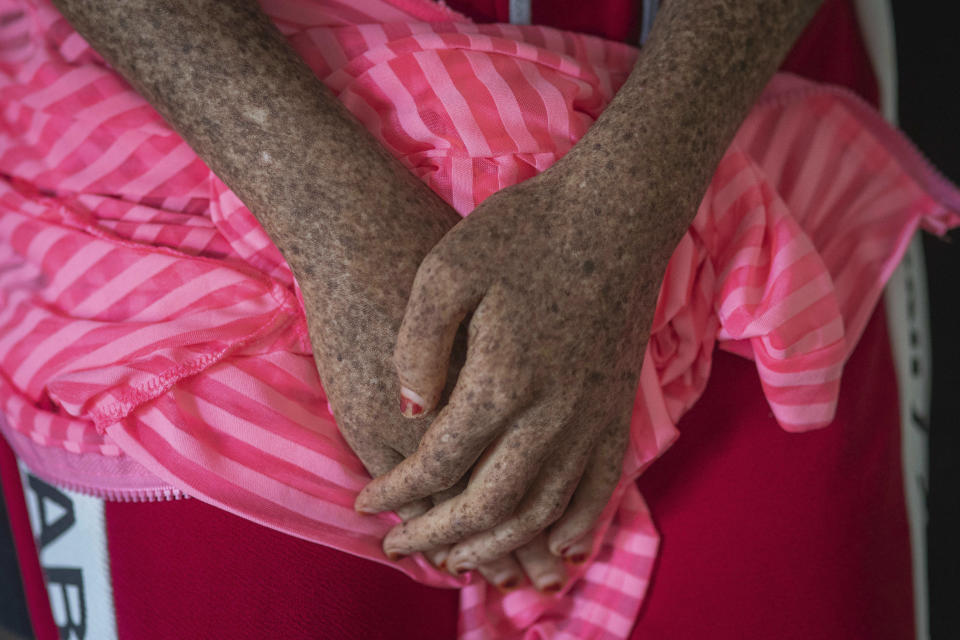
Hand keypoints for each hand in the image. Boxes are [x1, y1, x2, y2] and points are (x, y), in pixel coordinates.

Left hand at [355, 158, 673, 571]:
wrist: (615, 211)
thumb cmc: (524, 230)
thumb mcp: (448, 268)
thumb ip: (419, 344)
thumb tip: (410, 410)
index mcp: (501, 380)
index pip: (437, 462)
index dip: (396, 491)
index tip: (364, 505)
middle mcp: (551, 414)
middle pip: (488, 504)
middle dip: (438, 535)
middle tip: (400, 547)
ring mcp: (592, 415)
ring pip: (544, 509)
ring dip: (498, 544)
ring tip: (461, 558)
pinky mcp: (618, 408)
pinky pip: (602, 487)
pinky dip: (577, 527)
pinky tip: (558, 549)